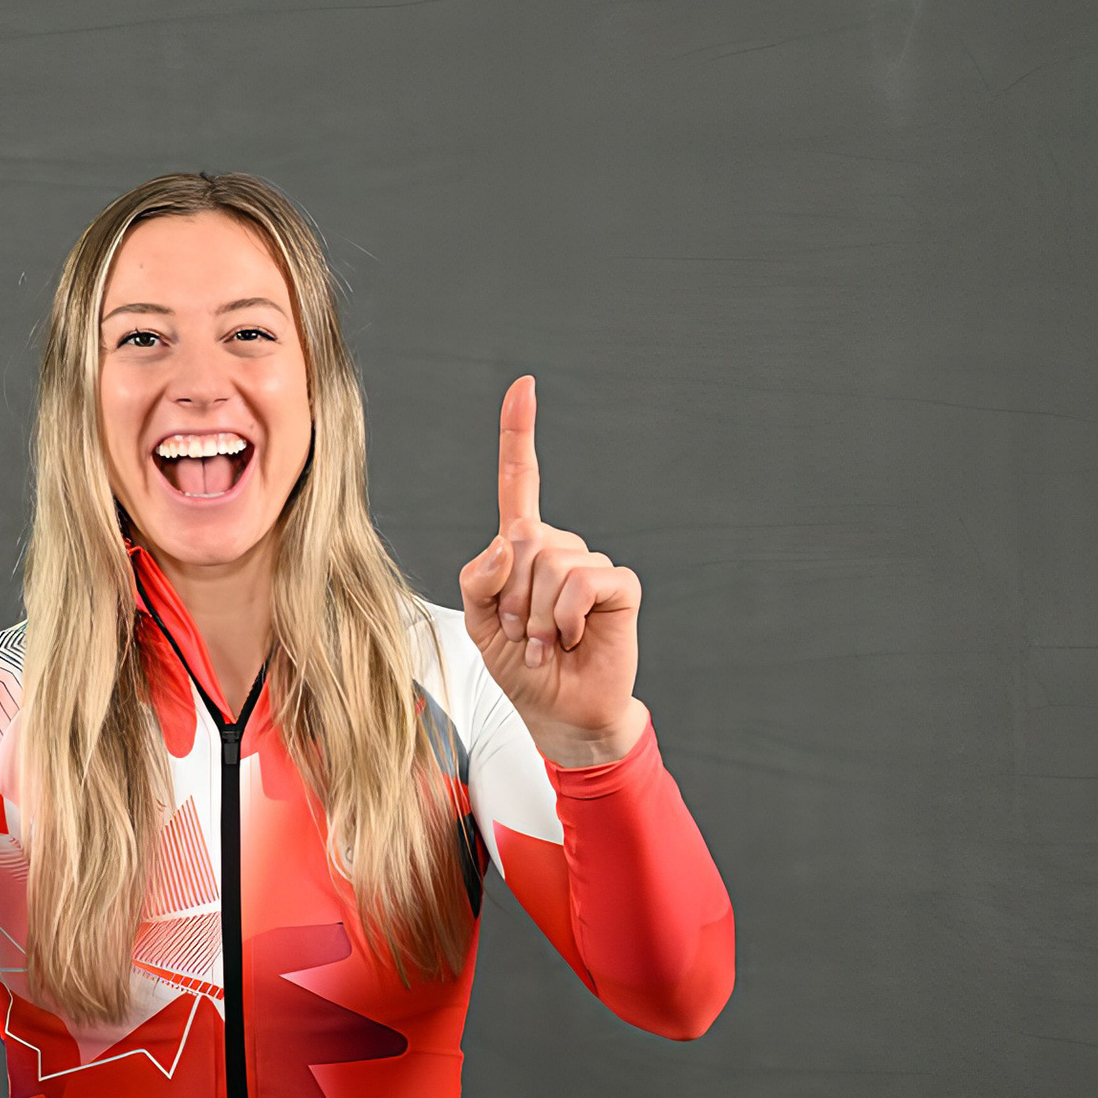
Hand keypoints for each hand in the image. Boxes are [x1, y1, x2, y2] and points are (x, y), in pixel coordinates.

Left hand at [458, 375, 647, 767]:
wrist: (559, 710)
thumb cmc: (521, 665)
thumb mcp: (478, 622)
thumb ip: (479, 578)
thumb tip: (510, 542)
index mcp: (521, 548)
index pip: (520, 482)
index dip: (519, 435)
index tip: (524, 387)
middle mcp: (558, 546)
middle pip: (522, 538)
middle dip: (509, 595)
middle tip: (520, 633)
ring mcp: (590, 564)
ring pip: (549, 562)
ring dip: (534, 614)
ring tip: (544, 641)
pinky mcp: (618, 586)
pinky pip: (582, 580)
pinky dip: (564, 616)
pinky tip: (569, 638)